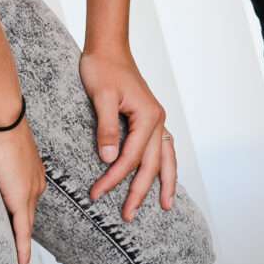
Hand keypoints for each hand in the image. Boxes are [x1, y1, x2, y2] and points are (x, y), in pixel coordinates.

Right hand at [0, 119, 42, 263]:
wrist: (3, 117)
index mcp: (33, 170)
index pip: (29, 201)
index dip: (23, 216)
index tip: (19, 229)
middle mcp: (37, 182)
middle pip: (29, 216)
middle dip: (24, 235)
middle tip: (19, 254)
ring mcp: (31, 191)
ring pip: (26, 227)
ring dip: (21, 246)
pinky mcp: (21, 199)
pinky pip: (22, 232)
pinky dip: (22, 250)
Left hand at [81, 48, 178, 219]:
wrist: (108, 47)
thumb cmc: (103, 68)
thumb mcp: (101, 97)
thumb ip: (106, 128)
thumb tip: (109, 159)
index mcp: (147, 115)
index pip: (130, 157)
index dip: (113, 178)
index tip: (96, 193)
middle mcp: (157, 119)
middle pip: (152, 163)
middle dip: (141, 191)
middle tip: (128, 215)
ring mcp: (156, 119)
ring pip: (166, 157)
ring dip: (165, 181)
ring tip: (167, 205)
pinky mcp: (149, 118)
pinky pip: (162, 147)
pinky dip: (164, 164)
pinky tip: (162, 175)